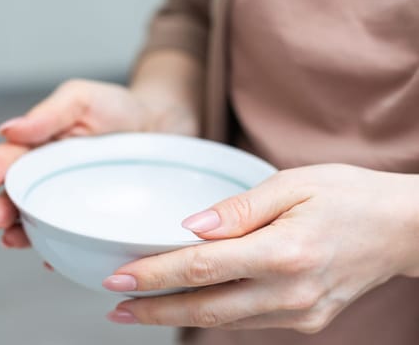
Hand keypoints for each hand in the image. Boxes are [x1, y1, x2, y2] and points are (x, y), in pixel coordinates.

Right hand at [0, 79, 189, 248]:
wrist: (161, 125)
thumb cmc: (118, 107)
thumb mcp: (81, 99)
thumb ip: (48, 114)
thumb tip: (7, 129)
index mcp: (42, 146)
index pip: (13, 158)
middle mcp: (52, 176)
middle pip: (20, 196)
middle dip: (3, 208)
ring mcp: (73, 199)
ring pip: (42, 220)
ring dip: (23, 233)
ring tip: (12, 241)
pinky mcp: (96, 217)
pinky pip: (75, 236)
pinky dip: (61, 249)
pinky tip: (54, 258)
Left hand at [104, 164, 418, 332]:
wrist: (401, 229)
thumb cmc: (349, 197)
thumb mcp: (293, 184)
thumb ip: (238, 209)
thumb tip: (191, 227)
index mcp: (285, 252)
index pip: (201, 268)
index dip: (154, 275)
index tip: (119, 279)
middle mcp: (290, 292)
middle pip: (205, 307)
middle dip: (154, 310)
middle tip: (116, 308)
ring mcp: (299, 313)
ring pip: (224, 322)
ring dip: (178, 317)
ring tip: (141, 312)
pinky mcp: (306, 320)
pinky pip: (248, 322)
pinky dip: (214, 316)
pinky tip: (190, 307)